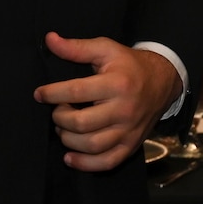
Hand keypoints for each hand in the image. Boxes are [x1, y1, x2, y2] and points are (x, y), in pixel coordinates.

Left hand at [33, 33, 183, 171]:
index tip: (39, 94)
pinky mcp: (131, 146)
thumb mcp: (105, 49)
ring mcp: (129, 131)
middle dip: (60, 118)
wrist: (163, 81)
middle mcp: (124, 109)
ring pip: (92, 145)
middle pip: (82, 123)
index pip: (77, 91)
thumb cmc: (129, 65)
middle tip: (56, 111)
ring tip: (62, 129)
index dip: (52, 93)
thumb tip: (49, 40)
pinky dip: (85, 164)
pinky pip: (107, 162)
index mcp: (117, 84)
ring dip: (68, 140)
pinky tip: (69, 156)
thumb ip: (77, 47)